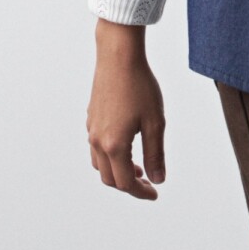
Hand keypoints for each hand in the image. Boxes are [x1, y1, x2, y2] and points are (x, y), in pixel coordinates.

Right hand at [87, 20, 166, 198]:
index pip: (125, 183)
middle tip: (148, 182)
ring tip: (137, 166)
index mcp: (114, 146)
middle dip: (129, 185)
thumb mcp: (155, 122)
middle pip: (109, 178)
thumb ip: (155, 154)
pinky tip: (125, 144)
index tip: (155, 193)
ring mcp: (91, 129)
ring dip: (117, 171)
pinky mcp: (91, 118)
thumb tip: (157, 179)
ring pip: (100, 164)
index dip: (141, 192)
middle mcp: (97, 141)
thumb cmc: (140, 85)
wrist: (118, 56)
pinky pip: (96, 148)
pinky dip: (109, 156)